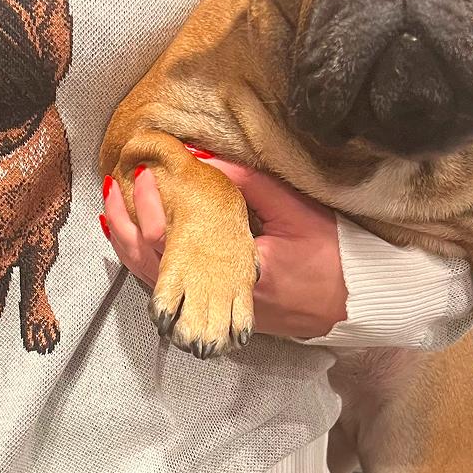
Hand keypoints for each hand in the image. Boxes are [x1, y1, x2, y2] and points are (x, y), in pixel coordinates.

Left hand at [102, 149, 347, 340]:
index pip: (175, 240)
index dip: (150, 206)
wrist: (360, 303)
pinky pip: (174, 293)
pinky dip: (149, 268)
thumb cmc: (335, 254)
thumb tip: (204, 157)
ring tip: (112, 214)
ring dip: (131, 248)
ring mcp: (220, 310)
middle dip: (128, 225)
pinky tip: (135, 246)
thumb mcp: (296, 210)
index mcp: (237, 269)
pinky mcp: (224, 314)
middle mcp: (221, 297)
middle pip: (154, 265)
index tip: (139, 174)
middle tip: (113, 187)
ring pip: (158, 284)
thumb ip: (250, 185)